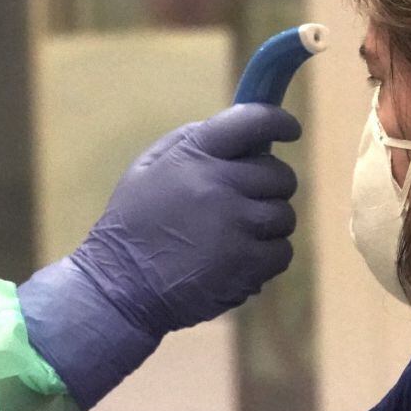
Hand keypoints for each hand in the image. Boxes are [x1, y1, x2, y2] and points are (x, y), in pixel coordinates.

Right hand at [18, 104, 300, 410]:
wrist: (119, 289)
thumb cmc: (132, 227)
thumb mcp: (147, 169)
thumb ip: (189, 143)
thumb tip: (239, 134)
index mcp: (194, 155)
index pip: (251, 122)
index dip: (278, 121)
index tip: (291, 130)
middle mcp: (218, 184)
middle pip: (279, 175)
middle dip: (272, 187)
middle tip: (251, 201)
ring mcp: (235, 224)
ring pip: (284, 215)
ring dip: (269, 226)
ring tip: (238, 236)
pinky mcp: (246, 262)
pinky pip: (282, 251)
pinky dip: (268, 257)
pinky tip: (240, 260)